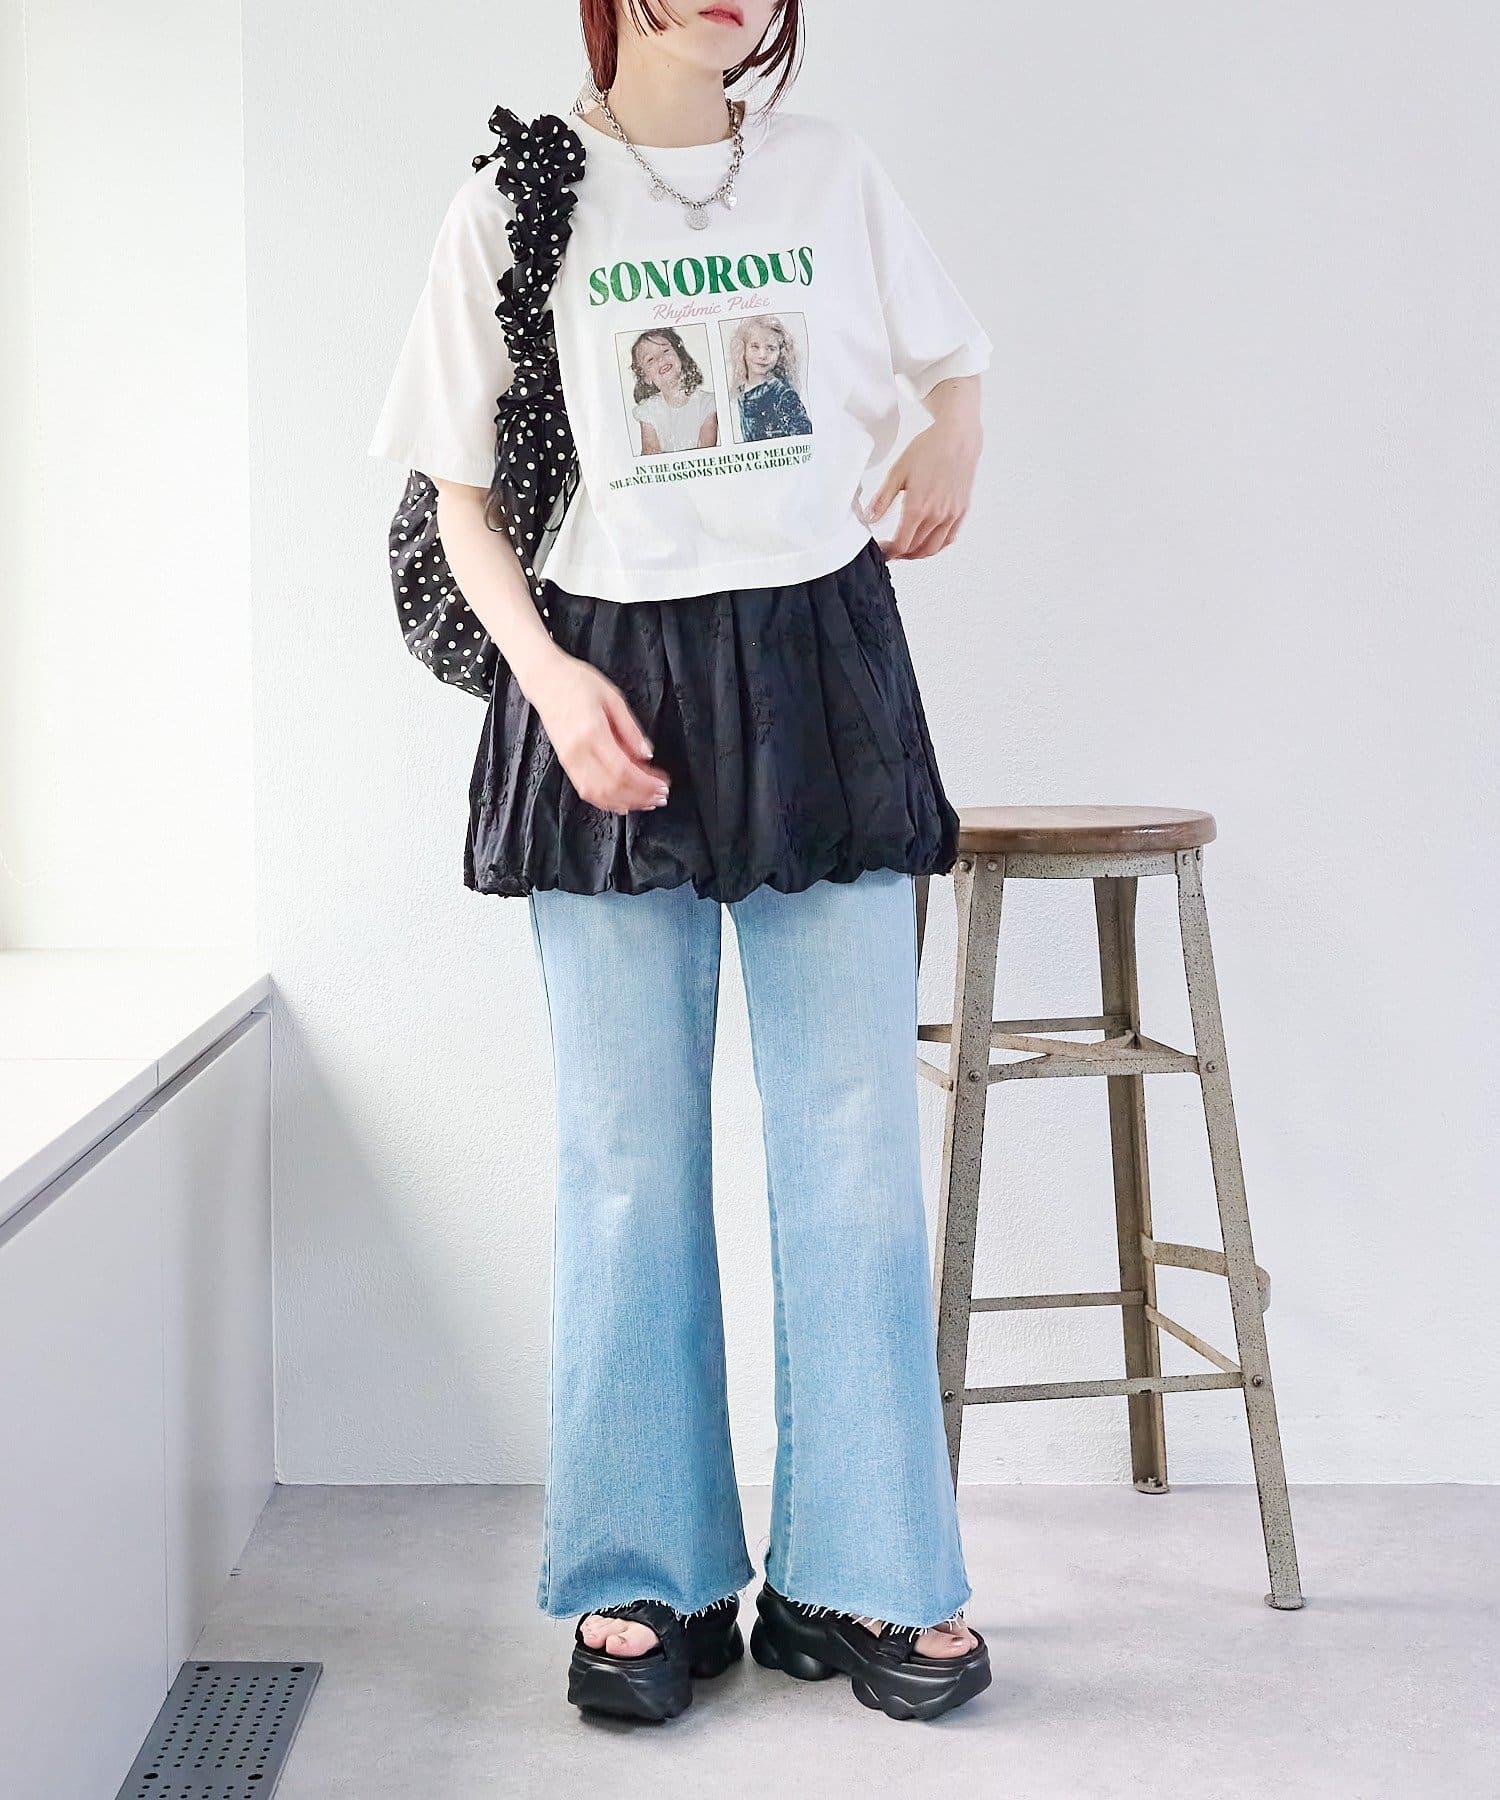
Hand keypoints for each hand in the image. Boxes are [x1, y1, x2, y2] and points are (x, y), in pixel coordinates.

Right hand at [523, 650, 668, 814]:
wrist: (546, 680)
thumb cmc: (577, 683)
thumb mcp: (613, 698)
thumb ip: (631, 729)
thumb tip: (647, 753)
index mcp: (592, 732)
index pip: (623, 770)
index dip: (645, 783)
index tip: (662, 786)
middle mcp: (578, 751)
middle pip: (612, 787)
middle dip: (640, 796)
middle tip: (661, 797)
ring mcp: (569, 760)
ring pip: (599, 794)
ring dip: (626, 802)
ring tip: (647, 801)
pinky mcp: (566, 763)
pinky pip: (586, 791)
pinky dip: (606, 801)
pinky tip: (622, 803)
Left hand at [864, 402, 981, 560]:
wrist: (958, 437)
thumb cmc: (928, 449)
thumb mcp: (897, 472)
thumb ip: (883, 499)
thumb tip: (869, 517)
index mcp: (917, 507)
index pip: (901, 544)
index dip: (889, 552)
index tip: (882, 550)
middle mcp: (936, 515)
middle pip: (915, 549)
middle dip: (900, 553)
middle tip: (891, 549)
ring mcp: (951, 515)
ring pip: (933, 548)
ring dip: (917, 554)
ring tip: (907, 549)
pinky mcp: (961, 511)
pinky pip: (949, 539)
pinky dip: (936, 545)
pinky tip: (926, 540)